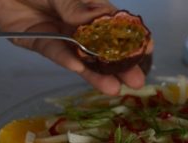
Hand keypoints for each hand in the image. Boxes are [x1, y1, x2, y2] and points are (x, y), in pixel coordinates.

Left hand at [0, 0, 149, 94]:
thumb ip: (75, 4)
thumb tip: (97, 18)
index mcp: (86, 6)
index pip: (113, 23)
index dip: (130, 37)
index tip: (148, 49)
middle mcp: (76, 22)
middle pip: (101, 46)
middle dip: (118, 64)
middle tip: (135, 81)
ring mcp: (60, 34)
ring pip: (81, 56)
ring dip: (96, 73)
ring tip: (114, 89)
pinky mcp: (40, 42)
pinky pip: (54, 51)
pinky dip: (65, 58)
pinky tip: (77, 68)